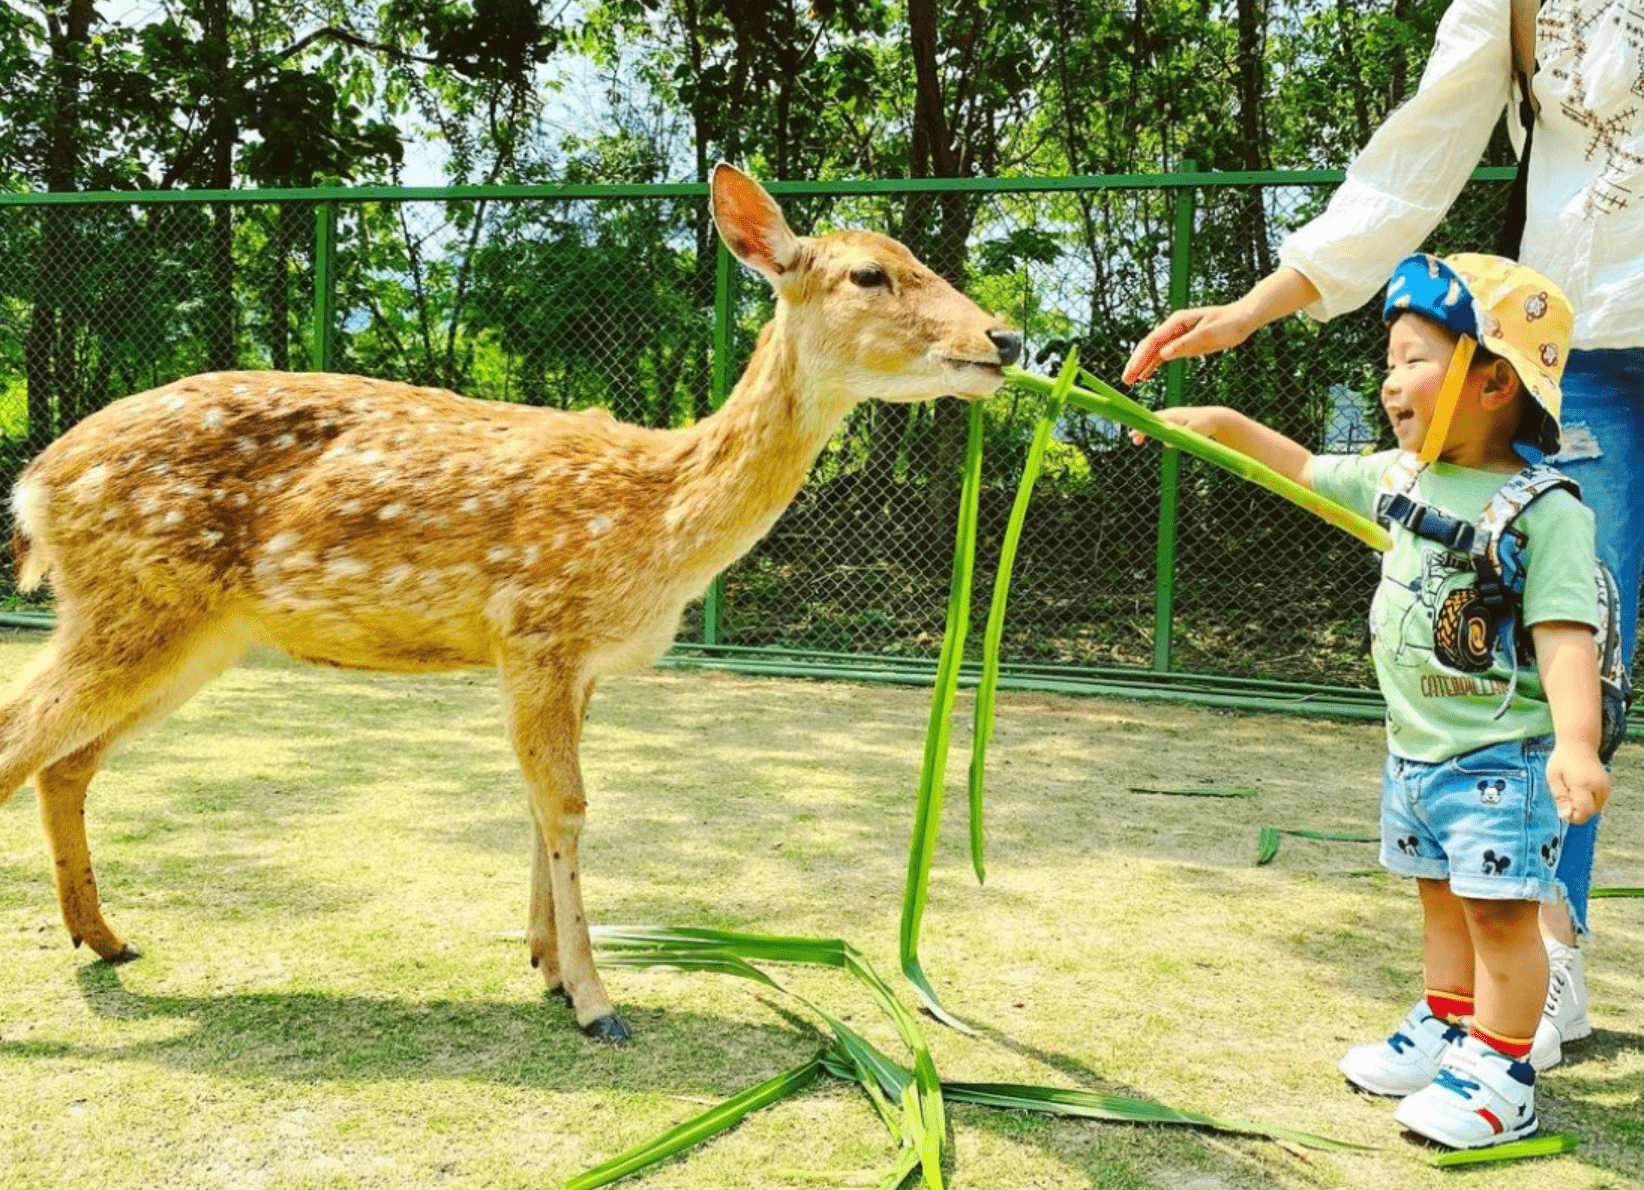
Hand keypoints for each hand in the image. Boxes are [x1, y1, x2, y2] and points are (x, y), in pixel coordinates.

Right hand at [1122, 304, 1257, 383]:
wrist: (1243, 317)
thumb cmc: (1230, 323)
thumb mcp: (1209, 334)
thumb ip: (1186, 344)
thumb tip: (1164, 355)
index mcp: (1178, 321)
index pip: (1153, 341)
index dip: (1140, 357)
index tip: (1132, 371)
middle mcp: (1173, 327)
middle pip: (1148, 345)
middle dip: (1135, 362)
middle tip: (1124, 380)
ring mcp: (1177, 335)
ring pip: (1153, 351)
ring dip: (1141, 365)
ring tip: (1129, 381)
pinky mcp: (1183, 343)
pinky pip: (1163, 355)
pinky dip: (1152, 365)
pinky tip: (1145, 376)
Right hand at [1127, 405, 1228, 445]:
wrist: (1216, 418)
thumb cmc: (1205, 423)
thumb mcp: (1193, 430)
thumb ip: (1180, 436)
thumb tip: (1166, 444)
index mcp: (1173, 415)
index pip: (1153, 419)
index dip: (1143, 427)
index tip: (1135, 434)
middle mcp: (1170, 415)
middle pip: (1151, 421)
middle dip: (1141, 430)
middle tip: (1133, 440)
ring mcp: (1173, 418)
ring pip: (1155, 424)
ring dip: (1145, 431)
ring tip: (1137, 441)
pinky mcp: (1176, 423)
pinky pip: (1160, 426)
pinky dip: (1152, 431)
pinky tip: (1146, 438)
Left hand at [1547, 743, 1609, 824]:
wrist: (1579, 744)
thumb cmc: (1562, 761)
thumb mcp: (1553, 777)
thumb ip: (1560, 797)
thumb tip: (1566, 815)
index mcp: (1583, 784)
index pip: (1583, 812)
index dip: (1572, 815)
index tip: (1562, 804)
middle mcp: (1599, 787)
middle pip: (1590, 813)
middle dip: (1576, 810)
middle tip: (1566, 792)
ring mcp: (1606, 787)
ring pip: (1595, 809)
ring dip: (1583, 805)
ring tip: (1573, 789)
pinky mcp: (1608, 787)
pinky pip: (1598, 803)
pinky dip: (1589, 801)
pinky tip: (1580, 788)